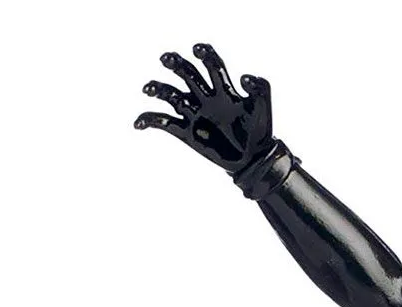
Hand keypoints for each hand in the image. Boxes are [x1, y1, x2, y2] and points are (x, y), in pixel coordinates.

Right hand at [133, 43, 273, 174]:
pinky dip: (149, 120)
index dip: (205, 54)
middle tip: (166, 59)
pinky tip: (138, 124)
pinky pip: (163, 122)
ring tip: (148, 89)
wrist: (254, 161)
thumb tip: (244, 77)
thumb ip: (260, 89)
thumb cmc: (259, 133)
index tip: (198, 50)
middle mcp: (205, 97)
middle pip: (187, 73)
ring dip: (158, 88)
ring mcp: (194, 113)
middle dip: (176, 63)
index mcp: (224, 90)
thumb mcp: (263, 109)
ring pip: (171, 94)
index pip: (212, 65)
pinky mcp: (187, 131)